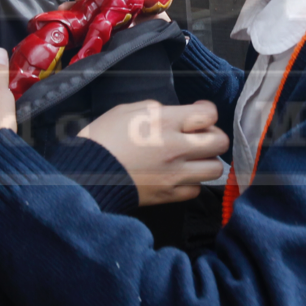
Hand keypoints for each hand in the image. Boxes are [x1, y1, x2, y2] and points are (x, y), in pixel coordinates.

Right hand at [80, 100, 226, 205]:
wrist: (85, 175)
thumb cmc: (102, 139)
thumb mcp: (126, 110)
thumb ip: (156, 110)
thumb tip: (172, 114)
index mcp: (165, 122)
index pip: (209, 115)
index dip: (207, 112)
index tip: (199, 114)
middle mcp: (175, 148)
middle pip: (220, 142)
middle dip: (213, 136)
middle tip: (200, 137)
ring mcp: (174, 174)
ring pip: (215, 169)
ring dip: (206, 161)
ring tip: (192, 159)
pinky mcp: (168, 195)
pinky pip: (196, 190)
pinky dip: (192, 183)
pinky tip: (179, 177)